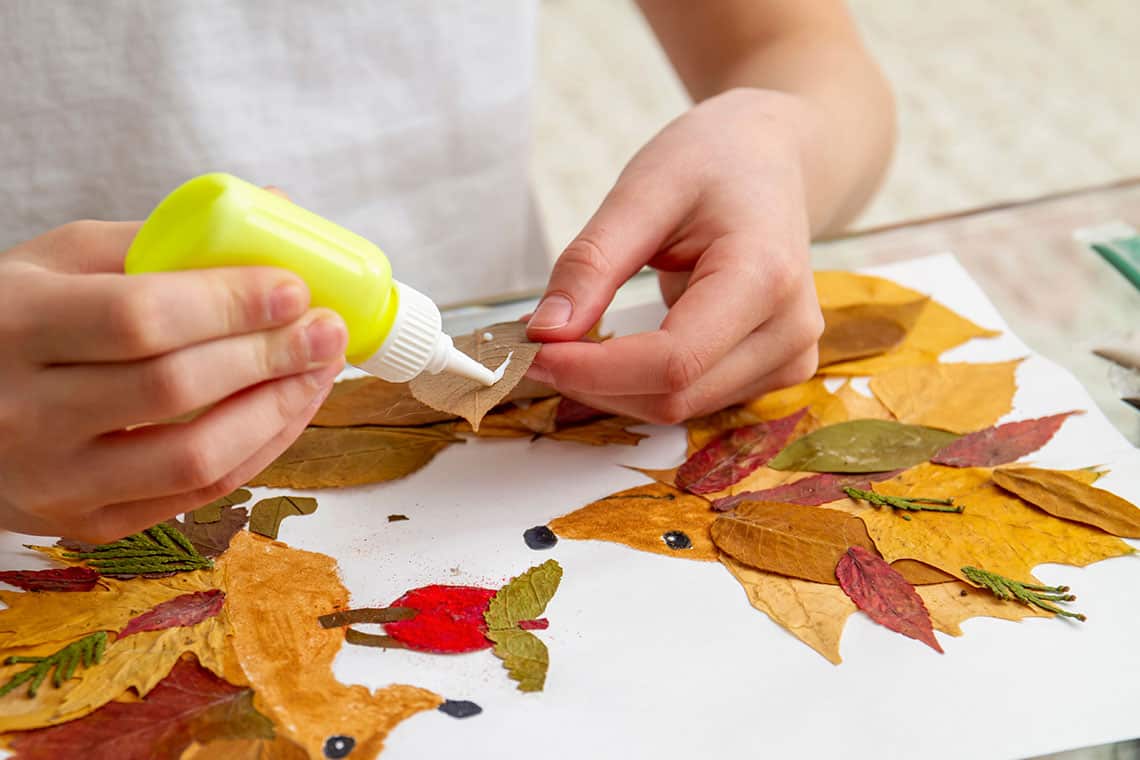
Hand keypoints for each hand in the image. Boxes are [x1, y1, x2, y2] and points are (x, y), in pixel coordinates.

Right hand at [0, 220, 346, 541]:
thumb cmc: (10, 321)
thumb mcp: (57, 261)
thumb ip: (161, 239)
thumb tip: (276, 209)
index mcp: (13, 325)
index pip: (139, 318)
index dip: (231, 303)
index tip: (295, 288)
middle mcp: (24, 412)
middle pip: (176, 388)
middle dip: (271, 356)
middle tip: (328, 329)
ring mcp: (54, 480)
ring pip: (195, 457)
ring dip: (279, 411)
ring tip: (321, 370)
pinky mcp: (85, 524)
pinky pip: (195, 496)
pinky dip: (258, 451)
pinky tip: (289, 409)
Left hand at [525, 88, 823, 423]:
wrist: (771, 160)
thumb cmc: (714, 162)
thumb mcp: (642, 190)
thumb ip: (591, 264)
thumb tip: (544, 333)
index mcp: (765, 277)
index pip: (672, 362)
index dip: (593, 371)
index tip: (529, 353)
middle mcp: (789, 331)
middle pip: (672, 397)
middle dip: (592, 382)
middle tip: (533, 345)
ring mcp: (789, 359)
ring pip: (678, 410)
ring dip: (611, 390)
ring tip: (570, 342)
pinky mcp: (775, 372)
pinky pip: (693, 403)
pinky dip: (637, 388)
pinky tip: (610, 355)